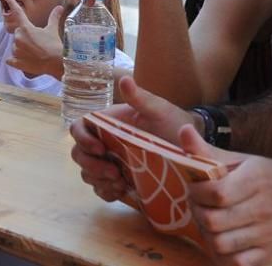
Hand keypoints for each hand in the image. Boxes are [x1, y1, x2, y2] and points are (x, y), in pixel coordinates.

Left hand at [5, 2, 64, 78]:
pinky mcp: (16, 62)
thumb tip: (59, 7)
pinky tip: (24, 60)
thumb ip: (54, 17)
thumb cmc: (54, 45)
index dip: (13, 5)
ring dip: (22, 48)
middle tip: (36, 41)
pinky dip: (15, 60)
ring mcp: (16, 51)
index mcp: (26, 28)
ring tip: (34, 52)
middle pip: (18, 33)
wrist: (56, 62)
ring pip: (16, 46)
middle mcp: (18, 38)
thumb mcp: (53, 30)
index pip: (18, 13)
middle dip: (25, 36)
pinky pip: (10, 59)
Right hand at [70, 76, 198, 201]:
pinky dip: (106, 192)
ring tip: (121, 182)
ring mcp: (110, 162)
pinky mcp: (118, 181)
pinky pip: (101, 190)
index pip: (80, 127)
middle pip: (79, 154)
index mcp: (108, 123)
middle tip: (114, 172)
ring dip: (99, 180)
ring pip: (88, 173)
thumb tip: (124, 79)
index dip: (83, 139)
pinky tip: (122, 191)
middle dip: (91, 165)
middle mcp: (104, 142)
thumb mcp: (159, 111)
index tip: (100, 149)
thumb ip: (140, 98)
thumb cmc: (174, 124)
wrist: (192, 151)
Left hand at [179, 126, 271, 264]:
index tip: (194, 188)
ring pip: (221, 244)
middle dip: (198, 213)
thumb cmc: (265, 178)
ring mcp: (268, 234)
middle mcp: (264, 208)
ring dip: (208, 235)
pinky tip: (222, 239)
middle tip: (199, 206)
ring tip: (210, 223)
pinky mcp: (270, 254)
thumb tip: (183, 130)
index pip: (217, 192)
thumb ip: (207, 151)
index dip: (196, 192)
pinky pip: (237, 263)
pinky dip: (223, 255)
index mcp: (256, 179)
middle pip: (214, 221)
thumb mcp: (240, 161)